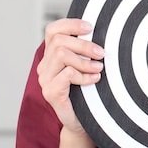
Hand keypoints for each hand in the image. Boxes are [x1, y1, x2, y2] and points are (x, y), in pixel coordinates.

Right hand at [37, 18, 104, 133]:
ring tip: (99, 68)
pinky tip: (95, 79)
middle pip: (59, 41)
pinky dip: (84, 75)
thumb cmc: (87, 93)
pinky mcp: (51, 92)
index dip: (71, 24)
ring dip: (84, 60)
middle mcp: (44, 66)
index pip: (53, 30)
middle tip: (101, 53)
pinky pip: (67, 74)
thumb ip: (87, 50)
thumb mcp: (87, 66)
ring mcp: (45, 80)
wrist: (82, 123)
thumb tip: (103, 30)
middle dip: (84, 44)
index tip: (90, 27)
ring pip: (61, 54)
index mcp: (51, 56)